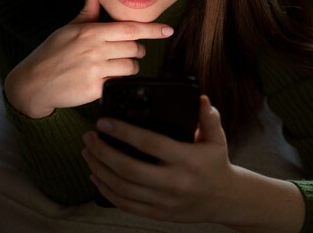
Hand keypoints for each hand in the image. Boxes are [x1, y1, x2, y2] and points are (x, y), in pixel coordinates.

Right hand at [4, 0, 173, 117]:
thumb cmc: (51, 53)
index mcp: (91, 32)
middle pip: (135, 48)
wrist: (32, 83)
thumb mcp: (68, 29)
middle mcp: (95, 49)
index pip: (130, 28)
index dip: (152, 29)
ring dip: (129, 67)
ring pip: (131, 66)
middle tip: (127, 52)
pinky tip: (105, 80)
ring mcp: (96, 70)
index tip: (168, 30)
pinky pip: (120, 84)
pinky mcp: (95, 89)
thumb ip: (87, 11)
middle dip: (137, 51)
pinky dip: (118, 82)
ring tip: (115, 67)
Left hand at [82, 95, 235, 222]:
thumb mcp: (217, 138)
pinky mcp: (157, 213)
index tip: (104, 122)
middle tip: (89, 137)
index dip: (123, 132)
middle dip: (103, 151)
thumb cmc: (215, 163)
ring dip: (99, 169)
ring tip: (88, 153)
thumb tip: (200, 98)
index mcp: (187, 160)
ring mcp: (164, 201)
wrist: (224, 199)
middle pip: (129, 168)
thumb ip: (208, 117)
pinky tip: (96, 176)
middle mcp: (174, 182)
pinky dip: (106, 190)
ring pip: (122, 187)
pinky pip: (125, 204)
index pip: (150, 144)